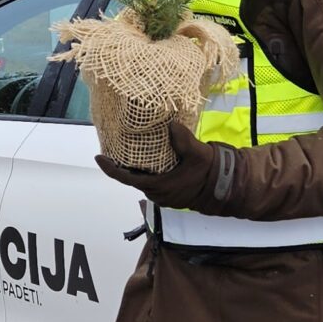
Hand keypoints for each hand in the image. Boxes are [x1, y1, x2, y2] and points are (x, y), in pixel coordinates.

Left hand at [96, 120, 228, 208]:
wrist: (224, 187)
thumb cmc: (208, 172)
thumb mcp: (197, 154)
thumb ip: (183, 140)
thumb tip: (171, 124)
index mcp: (158, 186)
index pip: (126, 178)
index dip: (110, 168)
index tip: (98, 157)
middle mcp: (157, 194)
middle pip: (132, 179)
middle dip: (122, 166)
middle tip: (114, 149)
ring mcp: (163, 197)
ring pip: (142, 182)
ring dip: (135, 170)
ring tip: (129, 153)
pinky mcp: (170, 195)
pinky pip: (152, 184)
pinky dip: (146, 173)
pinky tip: (147, 161)